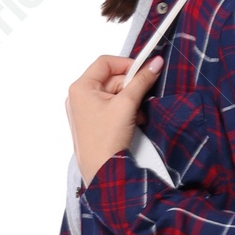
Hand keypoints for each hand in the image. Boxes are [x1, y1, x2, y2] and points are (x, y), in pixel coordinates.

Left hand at [65, 52, 162, 185]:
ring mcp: (84, 110)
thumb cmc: (106, 140)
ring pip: (113, 94)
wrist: (102, 171)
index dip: (127, 64)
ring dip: (130, 101)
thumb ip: (141, 81)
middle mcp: (79, 97)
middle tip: (143, 97)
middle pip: (111, 79)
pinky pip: (110, 107)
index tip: (144, 70)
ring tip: (138, 115)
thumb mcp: (127, 104)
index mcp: (81, 88)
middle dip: (130, 88)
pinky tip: (133, 121)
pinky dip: (124, 111)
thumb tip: (155, 63)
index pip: (105, 63)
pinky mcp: (92, 122)